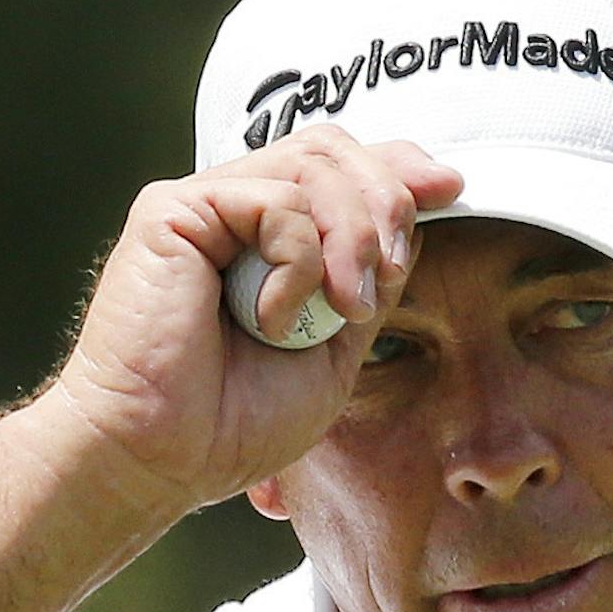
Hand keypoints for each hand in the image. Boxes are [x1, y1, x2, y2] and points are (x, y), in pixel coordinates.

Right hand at [33, 129, 462, 523]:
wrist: (161, 461)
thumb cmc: (232, 425)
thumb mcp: (334, 352)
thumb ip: (370, 281)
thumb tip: (419, 206)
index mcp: (267, 240)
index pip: (340, 168)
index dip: (398, 167)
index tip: (451, 189)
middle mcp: (233, 211)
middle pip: (333, 150)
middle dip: (385, 202)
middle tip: (390, 274)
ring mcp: (203, 206)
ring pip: (313, 164)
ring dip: (353, 235)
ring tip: (344, 308)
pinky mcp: (173, 211)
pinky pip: (276, 202)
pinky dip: (298, 263)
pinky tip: (273, 320)